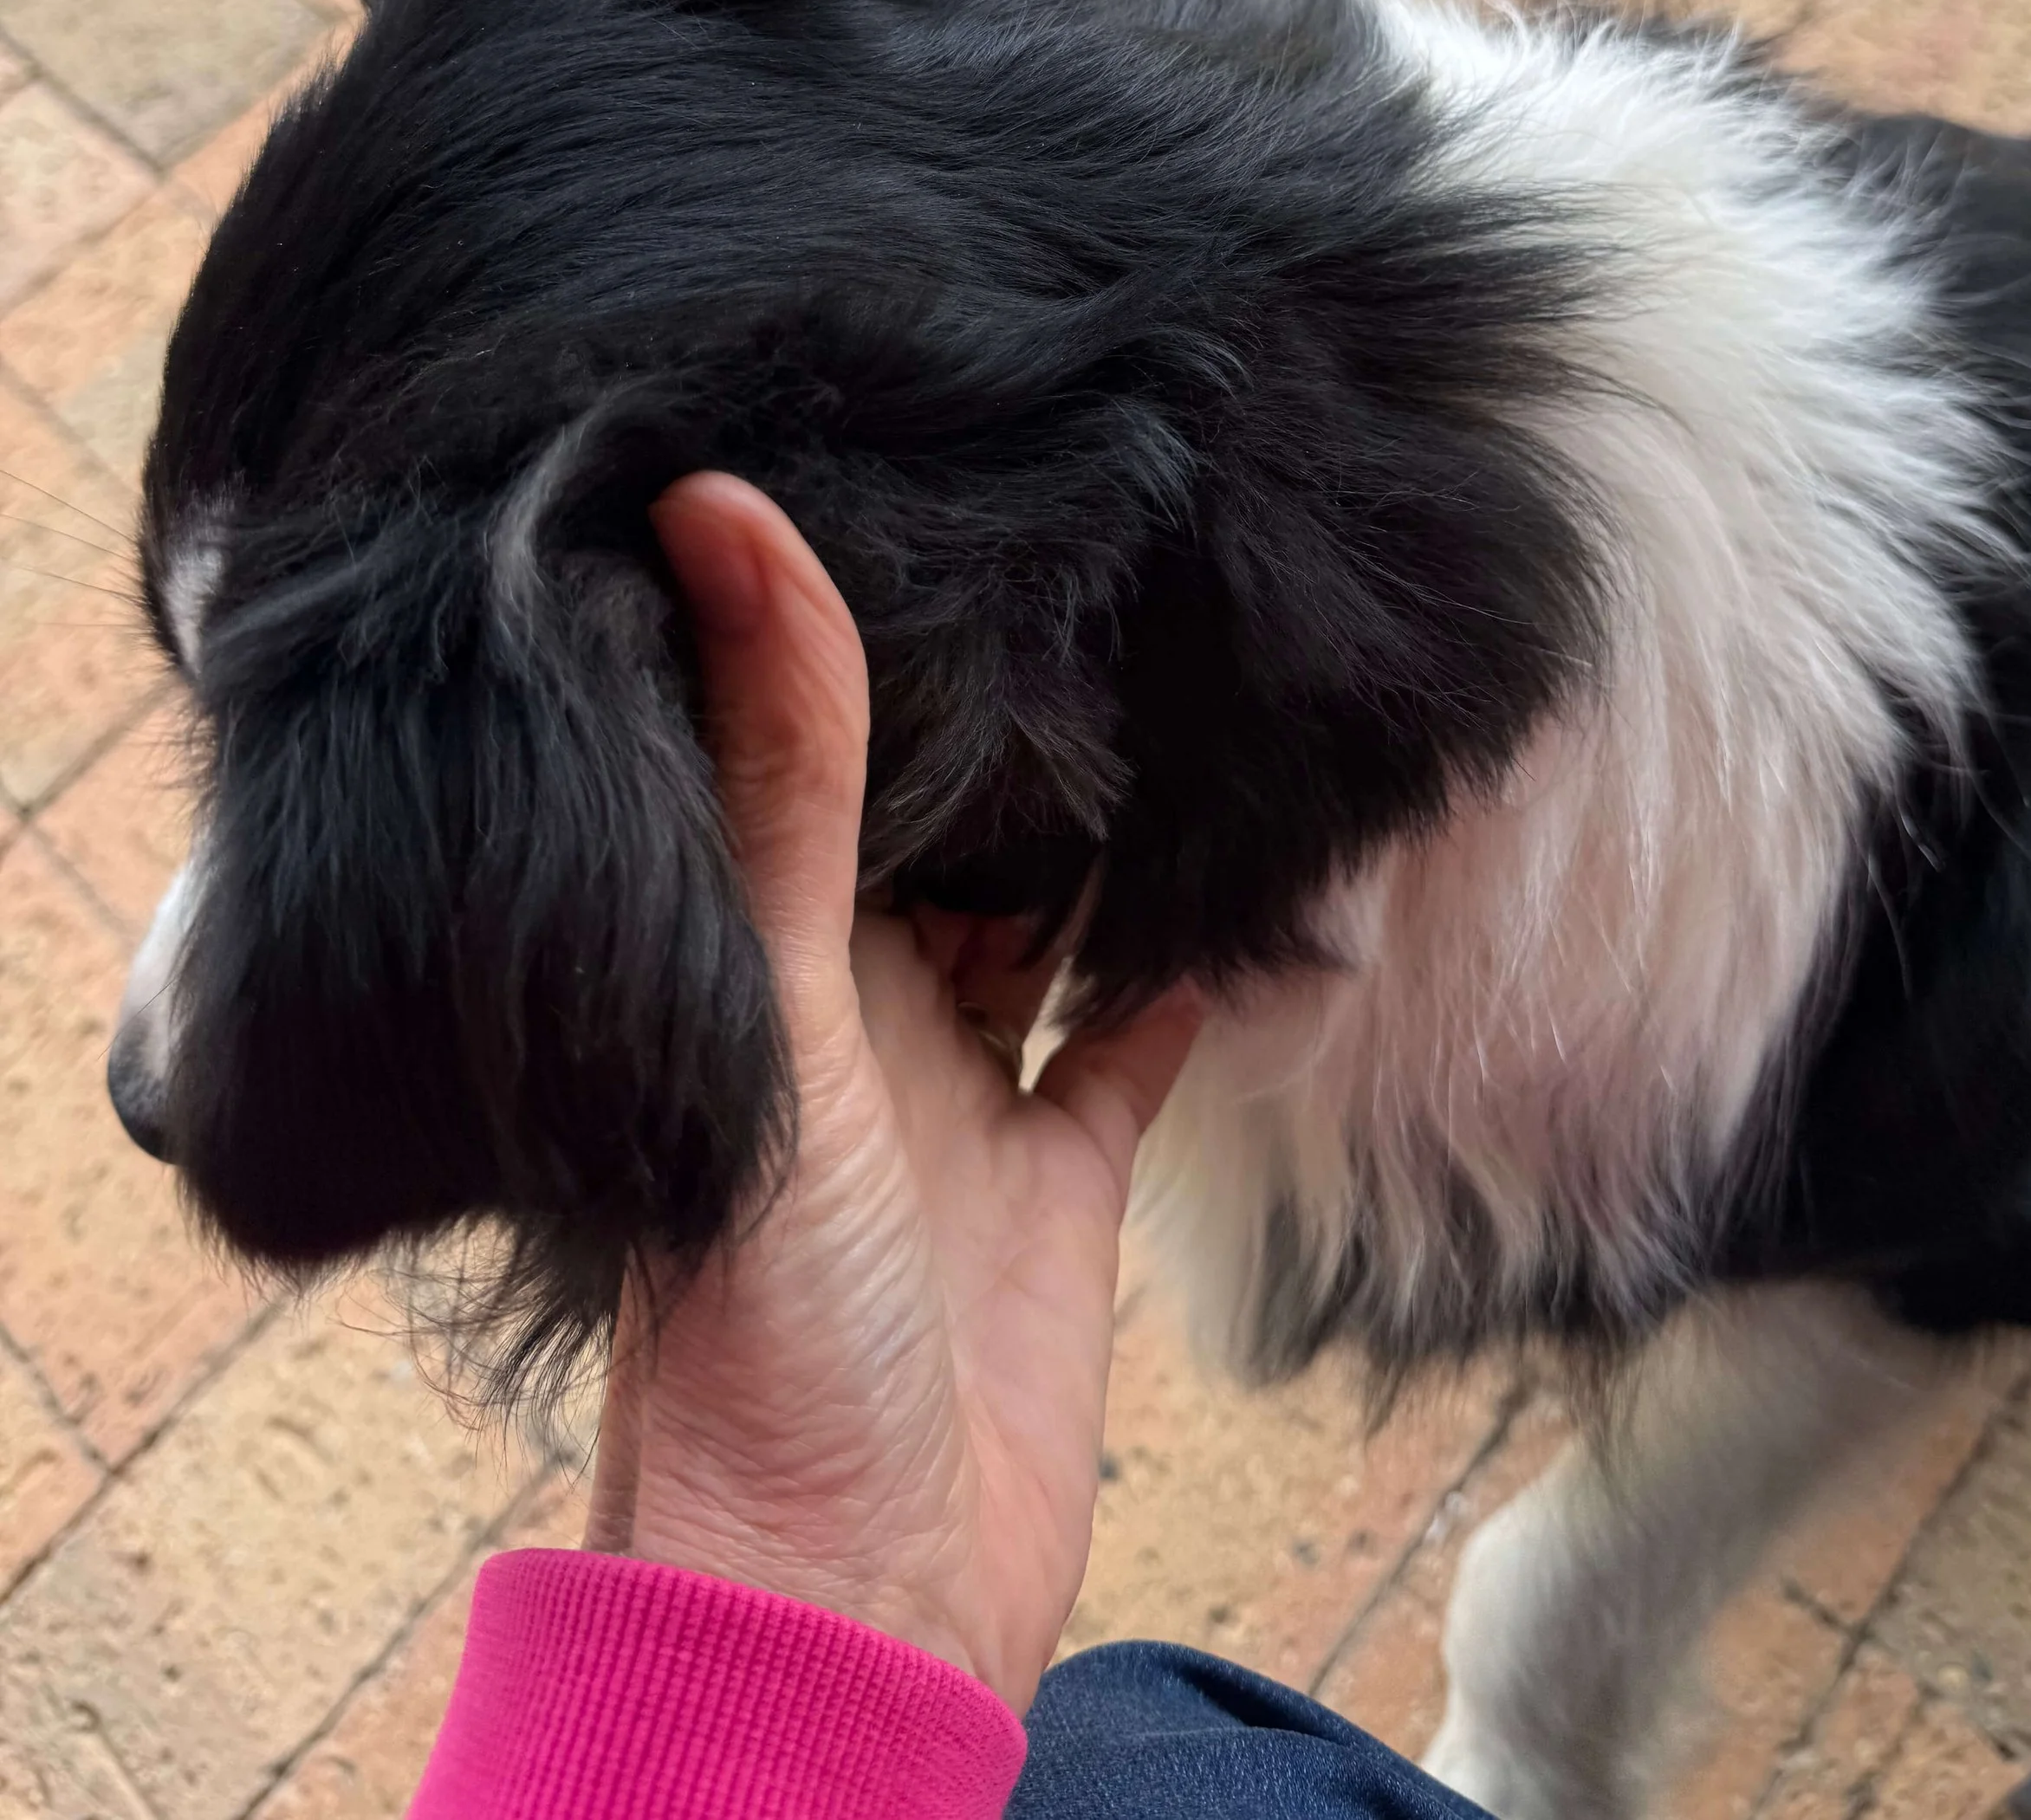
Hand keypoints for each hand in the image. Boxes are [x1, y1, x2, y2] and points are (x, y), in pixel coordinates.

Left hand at [583, 473, 1201, 1717]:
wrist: (859, 1591)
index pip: (801, 753)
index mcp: (763, 956)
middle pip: (936, 825)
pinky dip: (1181, 975)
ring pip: (1037, 919)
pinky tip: (1247, 896)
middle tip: (1097, 570)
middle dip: (1004, 727)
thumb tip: (720, 514)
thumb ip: (779, 781)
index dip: (854, 639)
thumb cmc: (763, 1319)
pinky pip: (1126, 1043)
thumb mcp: (775, 1011)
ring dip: (1099, 834)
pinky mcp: (1056, 1179)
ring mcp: (960, 1094)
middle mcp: (854, 1008)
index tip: (931, 502)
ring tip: (1179, 689)